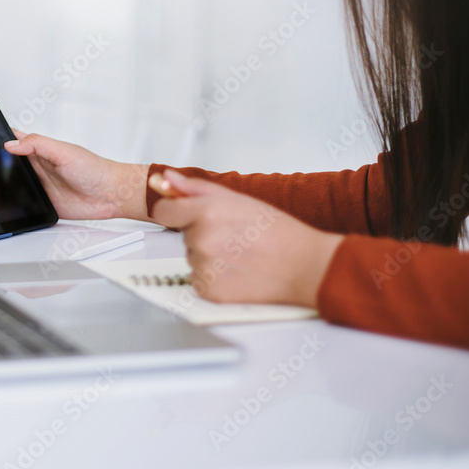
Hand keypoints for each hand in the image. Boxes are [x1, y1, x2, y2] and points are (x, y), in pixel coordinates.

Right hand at [3, 130, 149, 220]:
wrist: (110, 195)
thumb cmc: (94, 169)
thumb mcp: (64, 152)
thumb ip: (38, 145)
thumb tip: (11, 144)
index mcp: (41, 150)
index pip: (16, 140)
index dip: (1, 136)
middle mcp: (38, 167)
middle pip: (9, 163)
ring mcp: (40, 186)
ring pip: (13, 184)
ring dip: (3, 183)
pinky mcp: (43, 204)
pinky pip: (24, 204)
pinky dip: (14, 204)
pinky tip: (7, 202)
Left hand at [151, 170, 343, 307]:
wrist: (304, 266)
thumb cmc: (276, 232)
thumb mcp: (238, 199)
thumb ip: (195, 188)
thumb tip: (164, 178)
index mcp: (206, 212)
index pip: (164, 211)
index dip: (175, 211)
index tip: (187, 215)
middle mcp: (201, 240)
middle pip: (184, 234)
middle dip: (202, 232)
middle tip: (235, 235)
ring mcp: (203, 267)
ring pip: (192, 257)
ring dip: (208, 255)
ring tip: (241, 254)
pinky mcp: (207, 290)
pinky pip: (198, 278)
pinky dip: (213, 276)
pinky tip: (237, 271)